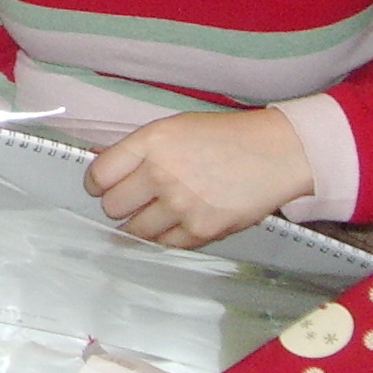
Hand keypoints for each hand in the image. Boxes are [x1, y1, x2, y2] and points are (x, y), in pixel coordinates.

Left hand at [84, 108, 313, 248]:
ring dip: (140, 224)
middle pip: (112, 206)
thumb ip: (136, 149)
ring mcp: (180, 205)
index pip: (99, 174)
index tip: (103, 187)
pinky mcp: (200, 231)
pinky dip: (165, 237)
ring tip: (157, 213)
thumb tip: (99, 163)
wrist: (276, 154)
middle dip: (119, 204)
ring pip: (134, 230)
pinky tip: (176, 223)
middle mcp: (161, 174)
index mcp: (151, 142)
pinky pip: (164, 244)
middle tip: (134, 200)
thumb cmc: (223, 137)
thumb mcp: (174, 128)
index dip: (97, 183)